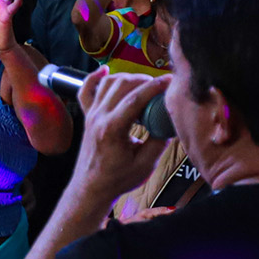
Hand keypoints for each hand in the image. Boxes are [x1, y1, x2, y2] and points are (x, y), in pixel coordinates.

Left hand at [69, 66, 173, 202]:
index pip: (135, 99)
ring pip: (107, 83)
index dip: (154, 87)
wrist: (91, 187)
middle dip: (144, 80)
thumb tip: (171, 121)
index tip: (170, 80)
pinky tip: (105, 71)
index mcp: (112, 129)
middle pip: (122, 85)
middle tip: (160, 86)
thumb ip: (159, 141)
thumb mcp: (145, 165)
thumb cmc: (118, 179)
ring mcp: (91, 115)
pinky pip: (86, 90)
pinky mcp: (87, 116)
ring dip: (127, 78)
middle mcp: (98, 117)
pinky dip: (95, 78)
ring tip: (144, 85)